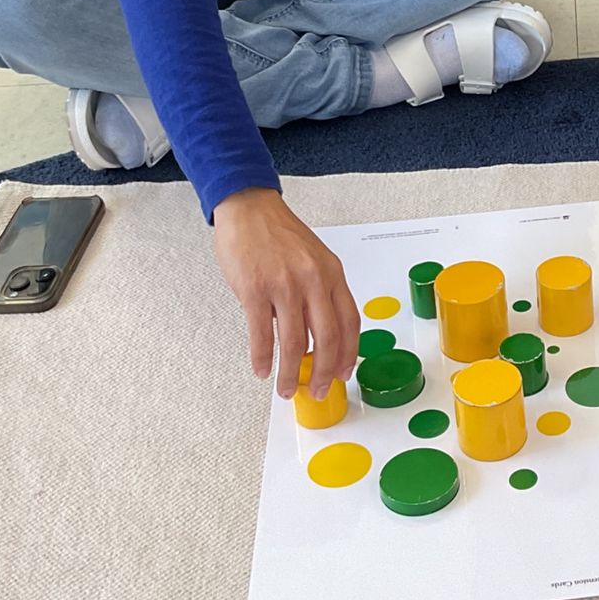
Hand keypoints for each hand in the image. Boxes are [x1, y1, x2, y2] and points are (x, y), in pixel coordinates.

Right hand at [212, 188, 359, 399]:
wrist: (249, 208)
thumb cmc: (279, 234)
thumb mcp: (314, 258)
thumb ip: (320, 292)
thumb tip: (320, 335)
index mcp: (331, 273)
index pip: (350, 322)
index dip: (349, 353)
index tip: (344, 373)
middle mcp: (312, 280)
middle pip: (327, 339)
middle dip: (324, 373)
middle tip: (318, 391)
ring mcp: (284, 285)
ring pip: (295, 343)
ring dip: (291, 373)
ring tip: (287, 388)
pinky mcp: (255, 290)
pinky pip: (262, 334)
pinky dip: (263, 358)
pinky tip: (263, 369)